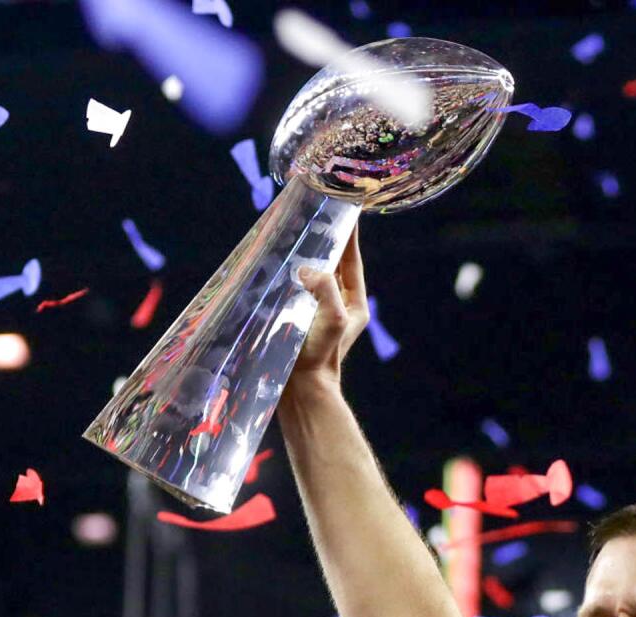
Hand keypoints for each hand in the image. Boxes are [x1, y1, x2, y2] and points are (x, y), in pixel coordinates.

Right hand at [289, 223, 370, 397]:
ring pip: (314, 272)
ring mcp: (317, 309)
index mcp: (354, 303)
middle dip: (326, 239)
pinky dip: (290, 270)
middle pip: (333, 263)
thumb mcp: (332, 319)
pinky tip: (281, 258)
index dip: (350, 235)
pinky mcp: (298, 315)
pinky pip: (296, 285)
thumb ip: (325, 289)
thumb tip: (308, 270)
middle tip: (318, 210)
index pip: (352, 261)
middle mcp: (338, 304)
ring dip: (306, 253)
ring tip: (299, 227)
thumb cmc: (319, 356)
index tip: (349, 207)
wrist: (300, 389)